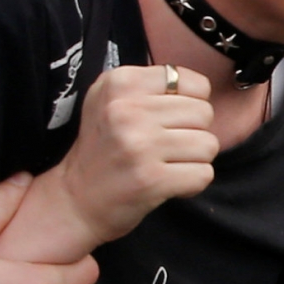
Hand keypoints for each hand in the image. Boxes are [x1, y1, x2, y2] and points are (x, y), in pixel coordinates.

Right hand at [0, 65, 218, 264]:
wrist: (75, 200)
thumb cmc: (103, 149)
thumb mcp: (110, 100)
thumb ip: (151, 86)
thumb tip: (201, 88)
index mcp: (120, 82)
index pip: (195, 84)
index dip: (191, 106)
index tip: (168, 122)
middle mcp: (127, 109)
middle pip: (204, 113)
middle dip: (194, 133)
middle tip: (167, 148)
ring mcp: (139, 145)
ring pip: (208, 144)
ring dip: (194, 160)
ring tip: (167, 165)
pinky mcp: (151, 179)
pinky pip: (204, 174)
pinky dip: (192, 183)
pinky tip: (168, 183)